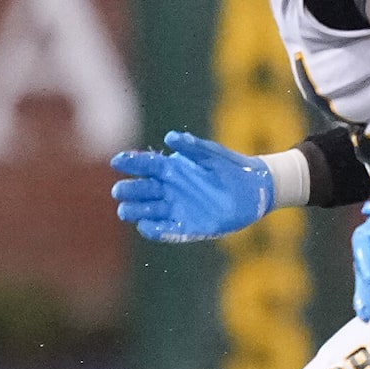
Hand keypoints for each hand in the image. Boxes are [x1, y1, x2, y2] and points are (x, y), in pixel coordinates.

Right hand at [110, 130, 273, 241]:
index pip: (145, 165)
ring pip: (149, 211)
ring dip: (136, 211)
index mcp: (171, 169)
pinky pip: (167, 230)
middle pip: (142, 190)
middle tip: (119, 191)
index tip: (116, 161)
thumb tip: (170, 137)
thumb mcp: (211, 154)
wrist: (252, 190)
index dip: (130, 163)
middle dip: (129, 190)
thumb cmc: (230, 167)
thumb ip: (191, 147)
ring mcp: (176, 209)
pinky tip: (145, 227)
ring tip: (125, 210)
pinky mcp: (187, 227)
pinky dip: (155, 230)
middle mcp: (169, 189)